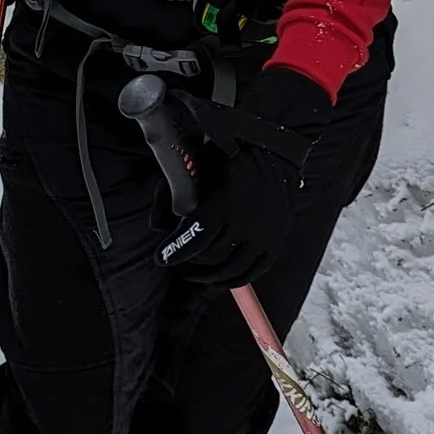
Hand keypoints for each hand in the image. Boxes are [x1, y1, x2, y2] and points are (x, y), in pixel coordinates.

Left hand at [162, 65, 331, 274]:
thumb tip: (157, 227)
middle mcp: (248, 221)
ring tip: (193, 272)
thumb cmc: (226, 159)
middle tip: (176, 261)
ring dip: (207, 275)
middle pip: (210, 257)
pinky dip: (232, 280)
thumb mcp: (194, 168)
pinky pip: (252, 272)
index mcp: (225, 202)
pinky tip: (217, 278)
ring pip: (230, 270)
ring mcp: (265, 235)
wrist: (271, 154)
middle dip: (189, 262)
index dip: (175, 252)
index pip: (196, 238)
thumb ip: (170, 195)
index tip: (161, 258)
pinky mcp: (275, 242)